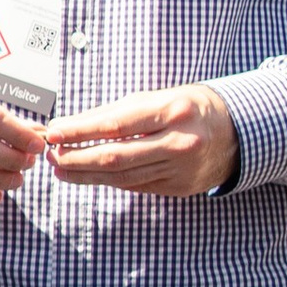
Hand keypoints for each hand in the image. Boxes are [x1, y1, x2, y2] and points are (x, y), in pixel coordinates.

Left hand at [46, 86, 238, 195]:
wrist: (236, 133)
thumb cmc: (189, 108)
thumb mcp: (158, 97)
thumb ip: (117, 112)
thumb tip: (72, 126)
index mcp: (174, 111)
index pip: (116, 125)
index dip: (81, 131)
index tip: (54, 132)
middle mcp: (180, 142)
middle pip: (116, 156)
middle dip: (77, 158)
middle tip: (51, 155)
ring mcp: (180, 170)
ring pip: (123, 177)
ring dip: (86, 174)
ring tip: (61, 168)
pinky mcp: (178, 188)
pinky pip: (135, 185)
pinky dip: (108, 180)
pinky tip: (87, 175)